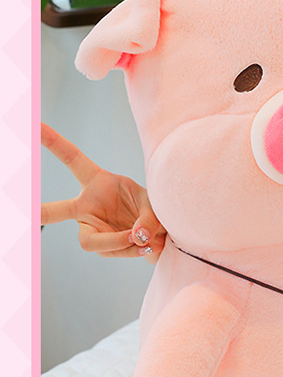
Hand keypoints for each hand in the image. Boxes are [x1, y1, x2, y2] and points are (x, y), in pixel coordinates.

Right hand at [41, 123, 165, 260]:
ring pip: (91, 242)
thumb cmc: (152, 211)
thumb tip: (136, 236)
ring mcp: (92, 228)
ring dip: (119, 242)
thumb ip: (148, 218)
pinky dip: (132, 250)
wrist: (160, 236)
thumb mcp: (154, 204)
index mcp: (96, 181)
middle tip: (28, 212)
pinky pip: (112, 251)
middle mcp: (87, 205)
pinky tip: (146, 247)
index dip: (52, 142)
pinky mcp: (101, 248)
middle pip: (58, 211)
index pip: (72, 158)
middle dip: (41, 211)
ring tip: (145, 240)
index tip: (35, 125)